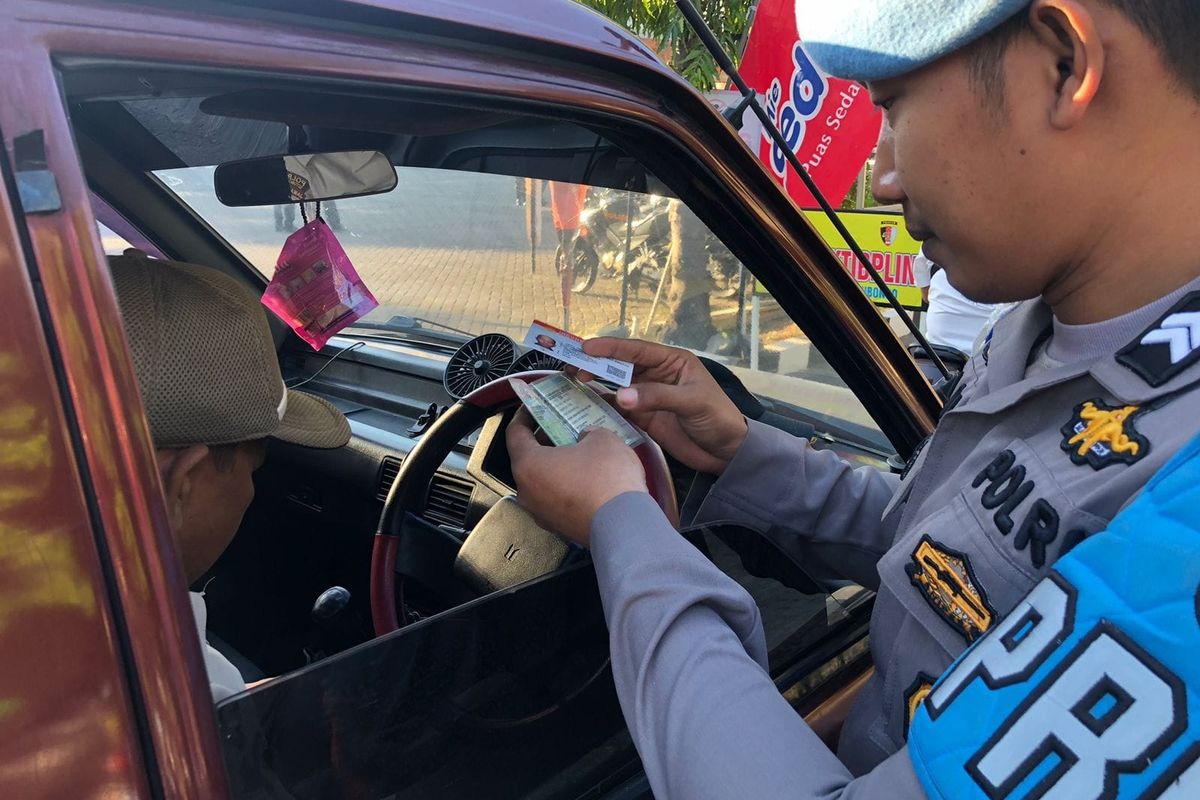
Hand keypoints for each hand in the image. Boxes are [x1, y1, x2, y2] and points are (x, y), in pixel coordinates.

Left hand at [506, 409, 646, 546]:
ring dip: (557, 467)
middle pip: (529, 460)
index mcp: (528, 465)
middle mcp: (527, 492)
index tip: (532, 407)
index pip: (515, 433)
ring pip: (543, 482)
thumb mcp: (601, 438)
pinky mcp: (559, 528)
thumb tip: (585, 438)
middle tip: (562, 428)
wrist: (624, 525)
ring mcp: (542, 514)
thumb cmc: (607, 478)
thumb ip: (587, 432)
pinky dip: (567, 487)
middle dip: (545, 442)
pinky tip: (589, 480)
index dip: (524, 416)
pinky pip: (557, 500)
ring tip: (580, 454)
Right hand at [581, 338, 746, 474]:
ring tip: (572, 382)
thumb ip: (657, 397)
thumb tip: (622, 396)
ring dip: (597, 383)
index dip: (611, 348)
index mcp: (672, 362)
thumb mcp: (691, 402)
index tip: (586, 347)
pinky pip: (620, 408)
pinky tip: (586, 405)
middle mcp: (657, 375)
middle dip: (597, 364)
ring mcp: (649, 396)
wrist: (726, 451)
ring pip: (617, 386)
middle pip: (622, 366)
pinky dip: (603, 406)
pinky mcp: (645, 417)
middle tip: (571, 366)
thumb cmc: (718, 418)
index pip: (636, 350)